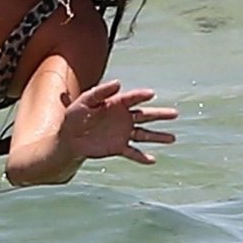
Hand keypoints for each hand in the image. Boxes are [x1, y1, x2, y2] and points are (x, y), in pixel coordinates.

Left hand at [60, 80, 177, 164]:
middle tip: (175, 114)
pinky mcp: (118, 147)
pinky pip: (133, 152)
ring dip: (158, 137)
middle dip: (160, 115)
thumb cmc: (74, 116)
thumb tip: (119, 83)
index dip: (141, 96)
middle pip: (145, 115)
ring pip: (144, 134)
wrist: (68, 138)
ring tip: (172, 138)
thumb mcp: (84, 100)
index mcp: (116, 104)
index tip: (151, 94)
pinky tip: (152, 160)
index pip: (132, 99)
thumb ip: (100, 91)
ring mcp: (122, 133)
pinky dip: (142, 157)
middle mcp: (123, 118)